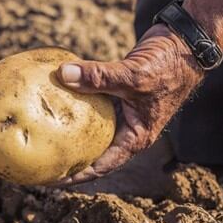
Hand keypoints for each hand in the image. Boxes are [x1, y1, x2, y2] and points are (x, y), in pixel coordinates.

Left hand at [53, 24, 202, 185]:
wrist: (184, 42)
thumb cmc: (168, 66)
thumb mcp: (133, 75)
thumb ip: (99, 77)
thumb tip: (63, 74)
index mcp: (136, 137)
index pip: (101, 166)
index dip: (76, 175)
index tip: (51, 180)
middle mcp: (127, 129)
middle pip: (92, 151)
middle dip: (67, 158)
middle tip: (38, 161)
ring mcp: (122, 112)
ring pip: (90, 127)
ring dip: (68, 131)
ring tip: (39, 135)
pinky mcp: (116, 93)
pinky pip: (90, 103)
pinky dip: (74, 102)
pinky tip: (51, 99)